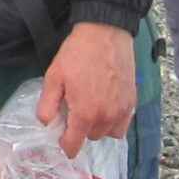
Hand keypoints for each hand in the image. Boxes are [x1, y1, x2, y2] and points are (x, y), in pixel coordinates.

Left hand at [37, 21, 135, 155]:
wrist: (105, 32)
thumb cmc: (77, 54)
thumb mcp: (54, 78)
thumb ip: (47, 106)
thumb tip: (46, 125)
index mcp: (85, 114)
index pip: (73, 146)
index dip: (63, 144)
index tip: (58, 135)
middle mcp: (106, 118)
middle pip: (89, 138)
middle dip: (79, 129)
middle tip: (72, 109)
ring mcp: (122, 111)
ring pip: (106, 133)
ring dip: (97, 126)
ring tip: (90, 106)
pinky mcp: (132, 102)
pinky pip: (122, 124)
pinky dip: (113, 121)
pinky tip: (105, 105)